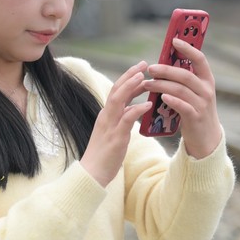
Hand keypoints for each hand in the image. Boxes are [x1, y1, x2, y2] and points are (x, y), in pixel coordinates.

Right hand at [79, 62, 152, 186]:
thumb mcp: (114, 133)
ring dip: (131, 86)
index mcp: (106, 115)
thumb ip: (121, 119)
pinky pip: (126, 120)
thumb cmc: (104, 156)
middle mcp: (106, 117)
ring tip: (144, 77)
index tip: (141, 69)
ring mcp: (109, 126)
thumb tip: (132, 109)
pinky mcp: (115, 138)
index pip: (116, 91)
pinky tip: (148, 104)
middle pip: (116, 89)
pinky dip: (136, 109)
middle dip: (129, 75)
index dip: (128, 79)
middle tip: (144, 64)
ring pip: (118, 100)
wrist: (92, 174)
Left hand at [146, 39, 221, 157]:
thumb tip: (164, 62)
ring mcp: (203, 104)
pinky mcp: (196, 118)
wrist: (206, 138)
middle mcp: (207, 90)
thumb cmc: (196, 109)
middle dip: (166, 70)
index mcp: (206, 79)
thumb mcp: (194, 92)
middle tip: (150, 68)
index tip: (174, 41)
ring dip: (162, 85)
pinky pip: (183, 106)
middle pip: (185, 75)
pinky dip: (172, 100)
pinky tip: (162, 97)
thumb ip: (184, 78)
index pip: (200, 59)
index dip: (188, 48)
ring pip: (180, 90)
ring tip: (147, 84)